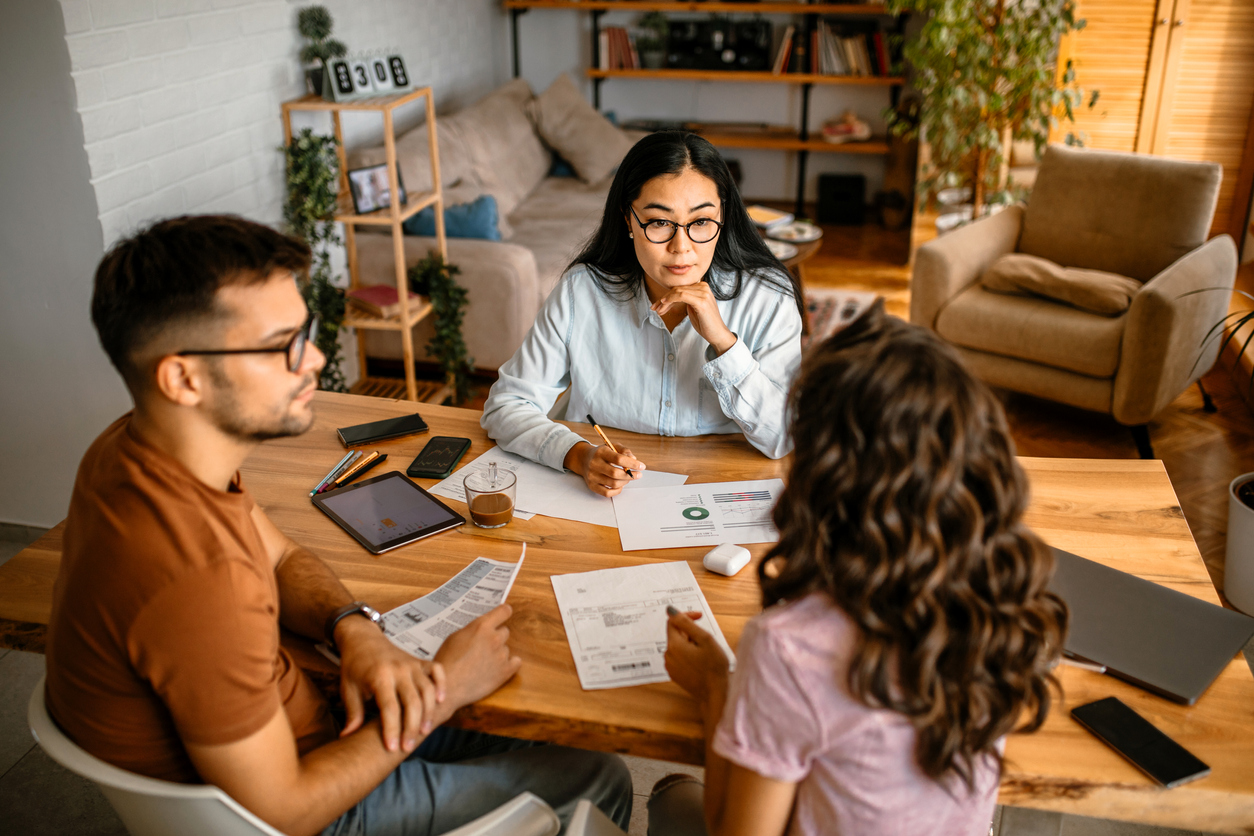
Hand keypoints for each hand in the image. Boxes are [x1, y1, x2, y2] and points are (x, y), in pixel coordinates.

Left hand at [335, 616, 446, 753]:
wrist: (363, 639)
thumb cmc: (354, 666)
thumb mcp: (347, 689)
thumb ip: (352, 713)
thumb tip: (347, 737)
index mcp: (379, 676)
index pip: (390, 708)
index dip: (392, 729)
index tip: (391, 748)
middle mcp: (398, 669)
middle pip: (412, 702)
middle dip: (411, 728)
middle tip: (408, 747)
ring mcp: (411, 664)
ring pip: (428, 690)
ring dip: (428, 713)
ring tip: (424, 732)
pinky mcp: (419, 661)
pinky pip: (437, 671)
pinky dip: (441, 685)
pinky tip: (440, 702)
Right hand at [435, 604, 522, 710]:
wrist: (448, 686)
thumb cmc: (447, 662)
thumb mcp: (454, 637)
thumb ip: (472, 630)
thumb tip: (480, 629)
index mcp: (481, 626)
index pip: (503, 611)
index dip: (504, 612)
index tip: (503, 614)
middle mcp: (494, 638)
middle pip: (505, 631)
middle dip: (495, 637)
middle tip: (483, 646)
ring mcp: (501, 655)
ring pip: (506, 648)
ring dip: (498, 653)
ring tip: (483, 662)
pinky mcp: (505, 671)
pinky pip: (516, 662)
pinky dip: (509, 664)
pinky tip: (498, 668)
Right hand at [564, 441, 645, 497]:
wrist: (584, 459)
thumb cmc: (602, 453)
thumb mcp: (612, 446)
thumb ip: (625, 451)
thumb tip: (634, 460)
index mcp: (601, 452)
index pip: (618, 459)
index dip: (632, 464)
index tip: (641, 466)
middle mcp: (594, 464)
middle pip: (615, 473)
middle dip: (630, 475)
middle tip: (638, 474)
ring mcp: (592, 476)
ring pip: (613, 484)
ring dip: (625, 482)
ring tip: (629, 478)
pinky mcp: (591, 486)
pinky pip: (607, 493)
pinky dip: (617, 491)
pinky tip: (621, 485)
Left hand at [651, 281, 736, 355]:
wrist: (717, 334)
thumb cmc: (705, 322)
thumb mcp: (693, 307)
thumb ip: (685, 299)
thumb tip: (669, 296)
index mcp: (702, 286)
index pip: (680, 287)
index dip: (667, 295)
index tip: (657, 304)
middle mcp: (703, 287)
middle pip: (677, 289)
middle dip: (663, 299)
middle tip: (655, 308)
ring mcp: (703, 293)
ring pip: (677, 292)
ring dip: (665, 301)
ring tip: (658, 310)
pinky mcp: (701, 301)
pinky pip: (681, 296)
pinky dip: (671, 299)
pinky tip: (664, 305)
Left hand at [664, 610, 729, 705]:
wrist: (714, 693)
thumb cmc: (713, 667)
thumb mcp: (705, 639)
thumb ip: (687, 623)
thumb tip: (670, 610)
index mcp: (674, 645)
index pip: (673, 622)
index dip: (686, 616)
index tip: (699, 618)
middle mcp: (668, 656)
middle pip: (676, 635)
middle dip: (690, 633)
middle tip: (706, 640)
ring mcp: (670, 666)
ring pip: (678, 646)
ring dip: (689, 644)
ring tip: (705, 653)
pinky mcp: (675, 675)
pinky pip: (678, 658)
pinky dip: (688, 655)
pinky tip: (700, 662)